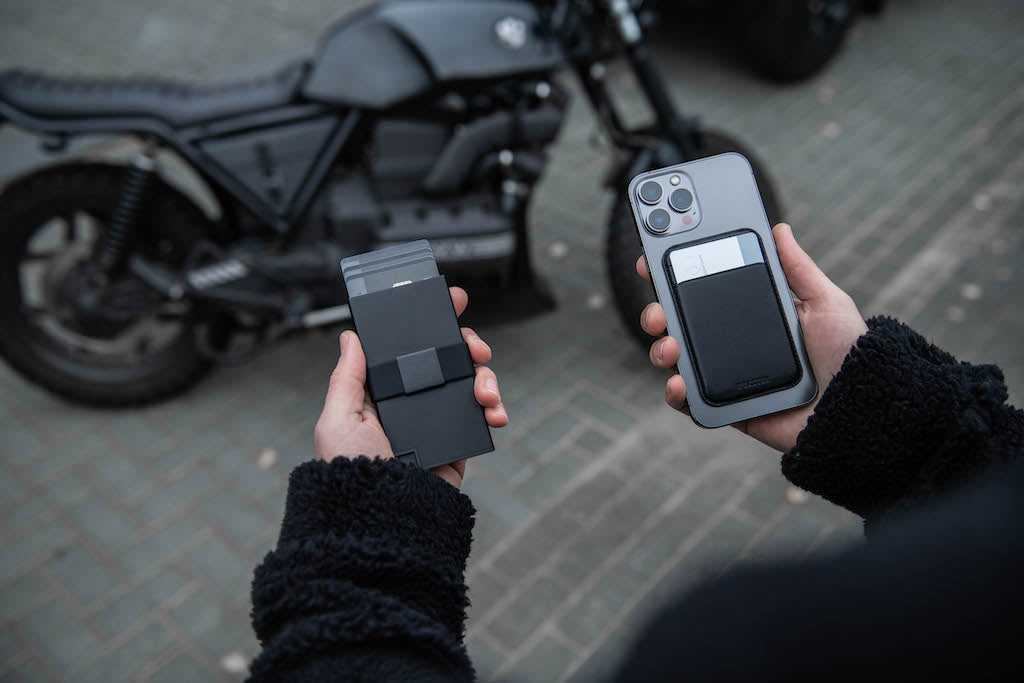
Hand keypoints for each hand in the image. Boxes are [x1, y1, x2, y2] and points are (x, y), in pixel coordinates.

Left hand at [313, 286, 507, 487]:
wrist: (382, 523)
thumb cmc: (350, 475)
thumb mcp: (338, 420)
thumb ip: (347, 378)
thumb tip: (350, 336)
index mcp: (380, 394)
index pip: (408, 349)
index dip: (430, 323)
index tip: (452, 301)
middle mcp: (410, 405)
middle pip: (446, 360)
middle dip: (466, 345)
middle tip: (476, 346)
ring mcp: (437, 424)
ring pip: (469, 384)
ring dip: (486, 378)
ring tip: (487, 393)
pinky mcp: (458, 445)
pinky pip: (482, 417)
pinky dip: (495, 409)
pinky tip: (495, 413)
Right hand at [637, 223, 867, 452]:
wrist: (861, 410)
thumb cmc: (849, 355)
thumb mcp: (826, 302)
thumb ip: (798, 268)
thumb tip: (779, 228)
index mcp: (752, 313)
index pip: (703, 289)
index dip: (674, 273)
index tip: (652, 256)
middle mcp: (733, 343)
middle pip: (679, 323)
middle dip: (656, 311)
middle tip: (656, 310)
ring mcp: (725, 377)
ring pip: (677, 359)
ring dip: (660, 349)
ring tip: (669, 347)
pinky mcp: (727, 409)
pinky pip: (690, 402)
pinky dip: (675, 393)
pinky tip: (678, 383)